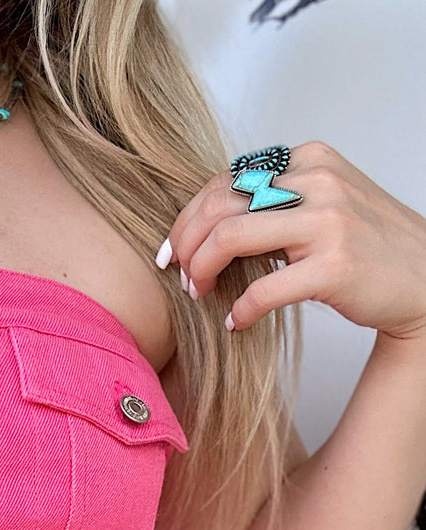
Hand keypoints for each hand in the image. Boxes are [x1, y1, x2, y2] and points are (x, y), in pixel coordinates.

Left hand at [156, 139, 425, 344]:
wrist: (425, 278)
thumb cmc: (366, 246)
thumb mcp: (323, 203)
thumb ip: (274, 201)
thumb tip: (208, 221)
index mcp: (309, 161)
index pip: (225, 181)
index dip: (188, 217)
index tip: (174, 249)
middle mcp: (318, 182)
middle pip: (218, 205)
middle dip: (186, 244)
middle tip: (180, 275)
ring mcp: (329, 223)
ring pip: (230, 238)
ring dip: (202, 271)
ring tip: (200, 293)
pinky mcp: (335, 267)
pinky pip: (263, 290)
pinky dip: (240, 311)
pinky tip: (236, 322)